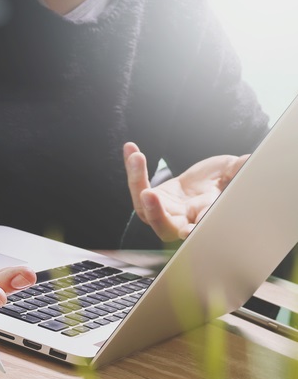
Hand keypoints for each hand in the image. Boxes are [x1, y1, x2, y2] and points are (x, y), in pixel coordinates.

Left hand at [123, 142, 248, 241]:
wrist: (204, 183)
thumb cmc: (222, 182)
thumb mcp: (231, 172)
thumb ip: (237, 170)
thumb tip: (248, 161)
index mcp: (204, 218)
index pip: (199, 228)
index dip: (194, 229)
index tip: (187, 230)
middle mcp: (181, 220)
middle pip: (165, 226)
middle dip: (156, 214)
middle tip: (148, 195)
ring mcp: (162, 212)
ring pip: (144, 206)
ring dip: (137, 181)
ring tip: (137, 157)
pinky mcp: (149, 199)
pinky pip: (137, 185)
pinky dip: (134, 167)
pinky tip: (130, 148)